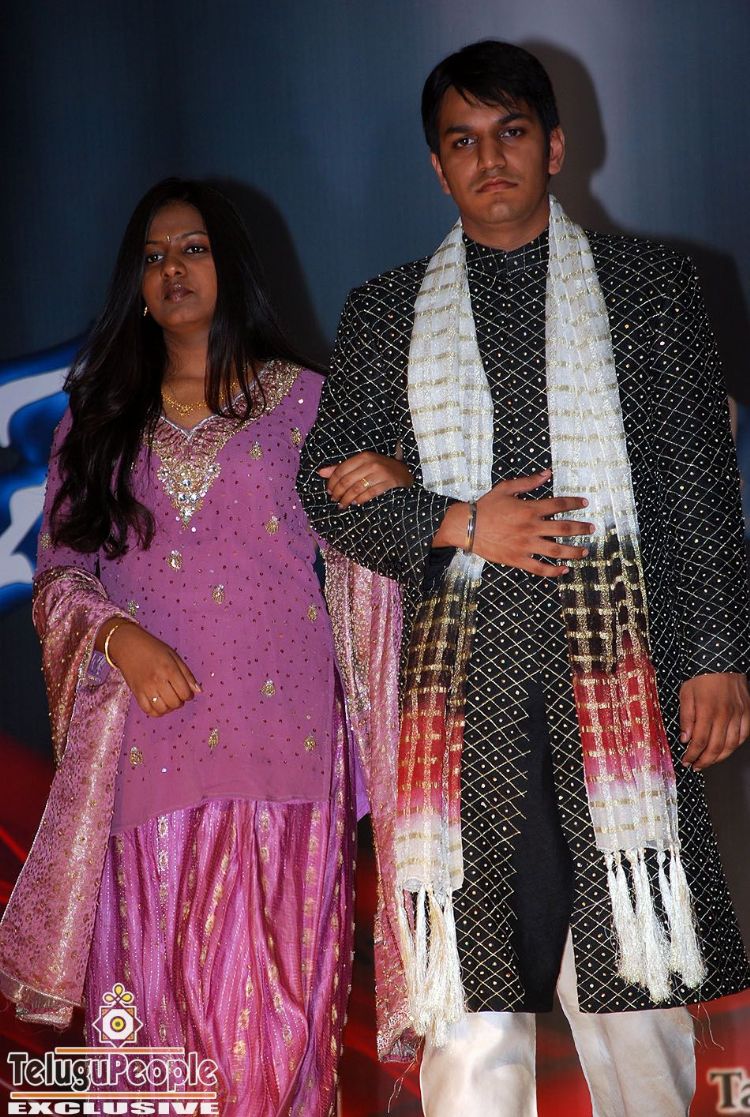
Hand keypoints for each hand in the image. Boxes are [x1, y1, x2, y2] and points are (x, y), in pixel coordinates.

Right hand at [98, 619, 200, 717]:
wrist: (128, 645)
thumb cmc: (153, 648)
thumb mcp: (173, 656)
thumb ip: (187, 674)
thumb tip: (198, 691)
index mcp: (169, 670)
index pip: (185, 693)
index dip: (189, 695)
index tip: (187, 691)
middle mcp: (158, 680)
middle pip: (175, 703)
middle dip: (180, 702)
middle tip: (178, 695)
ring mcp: (145, 688)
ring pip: (162, 709)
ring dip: (169, 707)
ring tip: (169, 699)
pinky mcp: (136, 693)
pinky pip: (148, 710)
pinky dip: (156, 711)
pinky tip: (159, 704)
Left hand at [319, 451, 413, 507]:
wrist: (404, 471)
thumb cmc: (378, 467)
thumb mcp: (361, 464)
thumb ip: (341, 468)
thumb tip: (321, 473)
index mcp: (363, 456)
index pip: (341, 469)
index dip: (332, 482)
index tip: (329, 491)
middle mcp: (371, 463)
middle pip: (347, 480)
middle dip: (338, 492)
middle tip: (334, 500)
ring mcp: (381, 473)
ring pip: (357, 489)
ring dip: (347, 499)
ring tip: (342, 505)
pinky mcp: (388, 483)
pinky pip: (369, 494)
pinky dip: (360, 500)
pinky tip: (355, 503)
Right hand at [434, 468, 592, 576]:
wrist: (467, 527)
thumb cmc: (485, 506)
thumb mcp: (506, 488)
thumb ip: (528, 482)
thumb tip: (547, 473)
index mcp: (530, 509)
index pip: (559, 505)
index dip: (574, 503)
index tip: (585, 503)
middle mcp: (531, 527)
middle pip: (564, 528)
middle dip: (582, 528)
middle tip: (592, 529)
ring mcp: (526, 545)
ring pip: (557, 550)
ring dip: (574, 551)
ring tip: (584, 551)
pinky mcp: (518, 559)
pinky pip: (540, 568)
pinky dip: (553, 571)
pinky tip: (564, 570)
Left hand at [679, 672, 749, 768]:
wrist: (721, 660)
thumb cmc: (700, 676)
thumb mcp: (685, 693)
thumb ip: (686, 717)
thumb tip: (685, 739)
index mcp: (707, 710)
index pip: (699, 741)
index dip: (692, 755)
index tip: (686, 761)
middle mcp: (725, 714)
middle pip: (716, 747)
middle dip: (704, 760)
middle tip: (696, 766)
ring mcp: (739, 714)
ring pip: (732, 744)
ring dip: (719, 757)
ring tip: (709, 761)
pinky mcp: (748, 711)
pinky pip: (744, 735)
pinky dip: (735, 745)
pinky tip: (726, 749)